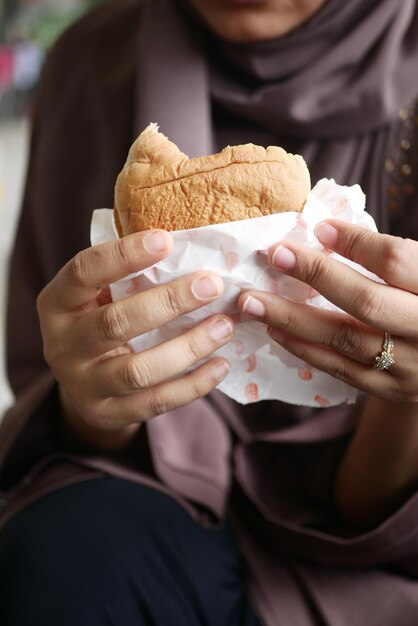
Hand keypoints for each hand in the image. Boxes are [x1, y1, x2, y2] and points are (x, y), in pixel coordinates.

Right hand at [37, 230, 232, 446]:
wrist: (83, 383)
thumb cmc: (100, 319)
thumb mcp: (99, 293)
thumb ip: (127, 272)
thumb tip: (188, 241)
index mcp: (57, 304)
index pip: (83, 272)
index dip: (123, 255)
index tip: (166, 240)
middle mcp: (62, 345)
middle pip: (116, 323)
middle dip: (169, 302)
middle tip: (212, 285)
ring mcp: (83, 385)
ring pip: (138, 370)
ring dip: (188, 347)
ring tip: (225, 326)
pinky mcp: (107, 414)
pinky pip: (155, 403)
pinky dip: (193, 385)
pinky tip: (221, 365)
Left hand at [238, 220, 417, 403]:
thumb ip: (392, 259)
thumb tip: (326, 233)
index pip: (397, 261)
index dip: (356, 242)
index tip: (318, 227)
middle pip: (366, 302)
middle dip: (316, 275)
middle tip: (274, 255)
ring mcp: (412, 367)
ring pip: (344, 340)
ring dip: (293, 318)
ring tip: (254, 301)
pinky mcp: (393, 391)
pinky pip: (341, 369)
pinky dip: (305, 349)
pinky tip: (276, 331)